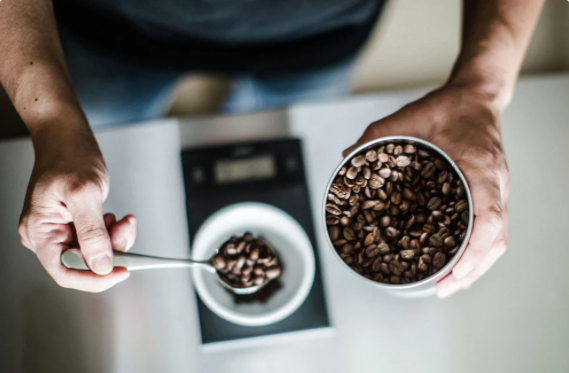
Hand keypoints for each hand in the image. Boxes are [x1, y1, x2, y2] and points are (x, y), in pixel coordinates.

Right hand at [18, 125, 136, 291]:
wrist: (67, 137)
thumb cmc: (69, 157)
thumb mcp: (84, 194)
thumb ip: (92, 232)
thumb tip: (101, 265)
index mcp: (39, 232)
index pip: (65, 272)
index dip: (95, 278)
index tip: (122, 271)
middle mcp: (47, 235)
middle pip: (83, 263)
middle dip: (110, 251)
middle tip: (125, 229)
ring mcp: (61, 230)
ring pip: (94, 252)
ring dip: (114, 240)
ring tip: (123, 220)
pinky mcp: (75, 224)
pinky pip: (97, 239)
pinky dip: (112, 232)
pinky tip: (116, 218)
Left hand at [344, 83, 508, 297]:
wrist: (476, 96)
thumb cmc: (450, 107)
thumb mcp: (409, 117)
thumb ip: (376, 135)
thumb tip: (348, 158)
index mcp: (480, 168)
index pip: (491, 219)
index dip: (475, 252)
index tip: (456, 272)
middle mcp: (495, 183)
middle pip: (496, 239)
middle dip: (472, 270)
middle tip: (444, 288)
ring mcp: (498, 188)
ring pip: (498, 238)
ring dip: (477, 265)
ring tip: (451, 283)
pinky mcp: (492, 190)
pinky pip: (493, 227)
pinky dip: (479, 250)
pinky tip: (461, 260)